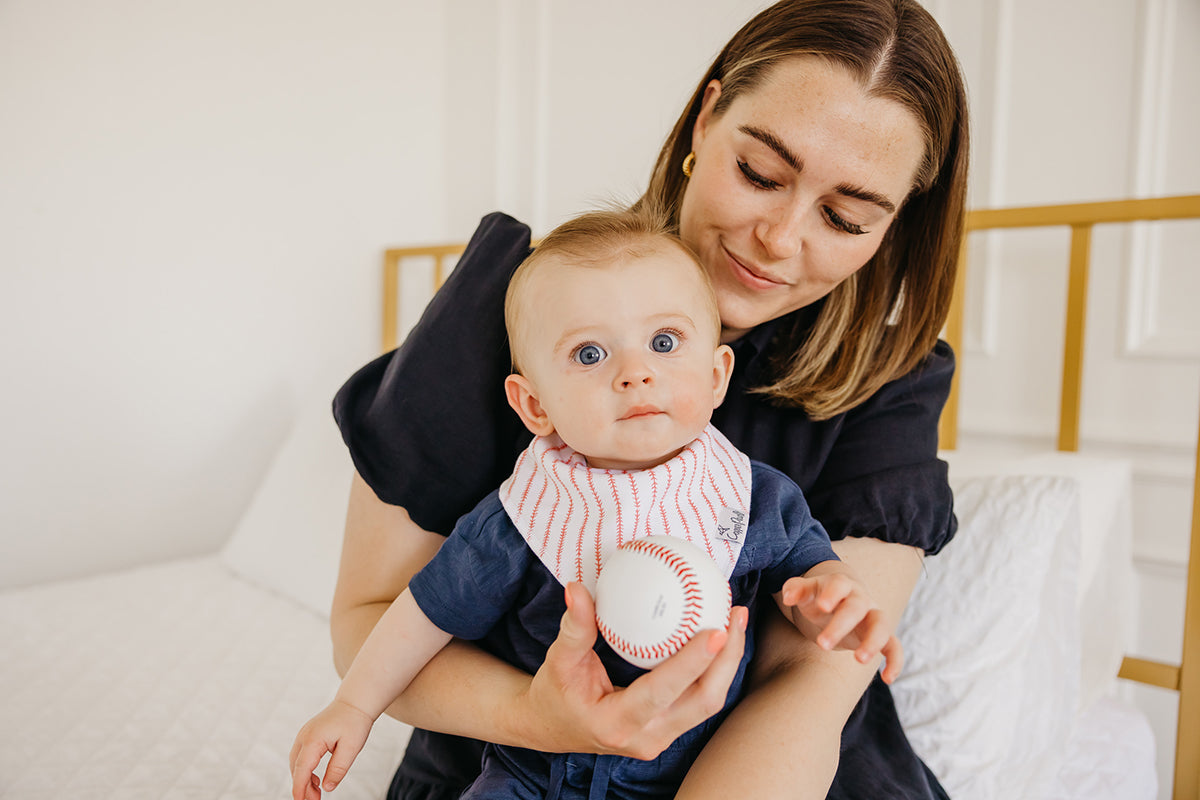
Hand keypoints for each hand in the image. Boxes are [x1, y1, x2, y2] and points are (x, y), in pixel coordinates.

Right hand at [289, 699, 374, 799]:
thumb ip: (338, 768)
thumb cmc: (354, 722)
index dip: (300, 788)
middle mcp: (304, 737)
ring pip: (297, 764)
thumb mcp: (351, 748)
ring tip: (316, 794)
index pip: (302, 769)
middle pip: (296, 769)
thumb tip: (327, 788)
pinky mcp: (307, 736)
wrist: (354, 702)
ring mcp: (303, 735)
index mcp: (313, 739)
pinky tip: (315, 780)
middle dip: (302, 788)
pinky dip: (305, 771)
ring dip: (303, 780)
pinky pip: (301, 757)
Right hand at [520, 581, 748, 760]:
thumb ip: (573, 628)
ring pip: (709, 702)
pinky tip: (721, 635)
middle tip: (735, 613)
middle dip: (728, 658)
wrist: (551, 727)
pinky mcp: (669, 728)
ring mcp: (661, 737)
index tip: (715, 629)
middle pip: (703, 701)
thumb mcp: (558, 661)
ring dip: (728, 662)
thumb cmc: (554, 694)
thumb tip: (578, 589)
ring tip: (736, 619)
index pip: (663, 692)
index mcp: (617, 723)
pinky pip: (701, 699)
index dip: (692, 662)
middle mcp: (647, 737)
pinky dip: (715, 669)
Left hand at [779, 572, 903, 683]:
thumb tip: (788, 597)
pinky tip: (888, 679)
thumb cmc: (819, 597)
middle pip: (857, 607)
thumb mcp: (806, 592)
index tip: (823, 606)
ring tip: (859, 659)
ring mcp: (873, 616)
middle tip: (822, 644)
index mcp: (840, 584)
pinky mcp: (882, 636)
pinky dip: (895, 661)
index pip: (839, 584)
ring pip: (882, 625)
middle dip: (841, 624)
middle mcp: (861, 598)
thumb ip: (796, 590)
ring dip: (873, 642)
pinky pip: (895, 646)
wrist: (840, 601)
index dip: (832, 593)